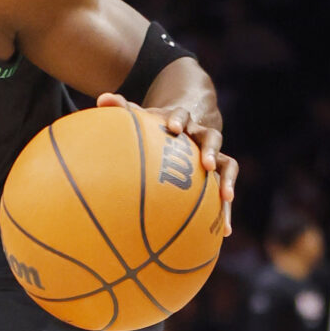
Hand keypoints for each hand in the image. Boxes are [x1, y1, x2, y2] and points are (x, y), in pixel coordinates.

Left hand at [98, 94, 237, 234]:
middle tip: (207, 164)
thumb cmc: (156, 124)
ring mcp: (213, 154)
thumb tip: (101, 98)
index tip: (173, 128)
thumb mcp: (142, 115)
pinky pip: (225, 190)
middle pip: (212, 137)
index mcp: (180, 120)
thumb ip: (122, 108)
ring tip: (227, 198)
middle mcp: (201, 135)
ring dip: (227, 180)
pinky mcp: (219, 173)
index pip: (181, 115)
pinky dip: (225, 210)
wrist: (186, 124)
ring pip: (227, 164)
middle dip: (211, 150)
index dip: (177, 120)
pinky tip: (224, 231)